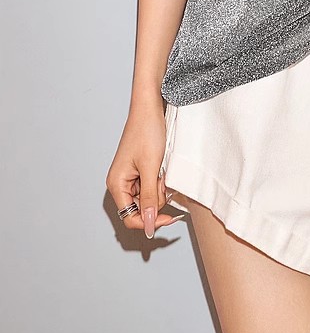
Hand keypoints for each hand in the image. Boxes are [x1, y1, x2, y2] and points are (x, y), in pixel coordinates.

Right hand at [106, 104, 185, 237]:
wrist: (150, 107)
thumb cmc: (147, 131)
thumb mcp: (151, 167)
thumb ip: (149, 197)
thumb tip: (147, 224)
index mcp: (116, 184)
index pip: (130, 218)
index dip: (149, 221)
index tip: (170, 217)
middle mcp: (120, 183)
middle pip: (141, 209)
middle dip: (156, 198)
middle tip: (162, 179)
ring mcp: (130, 177)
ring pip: (149, 198)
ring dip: (159, 188)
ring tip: (161, 168)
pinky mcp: (139, 171)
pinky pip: (152, 186)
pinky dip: (160, 180)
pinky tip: (162, 167)